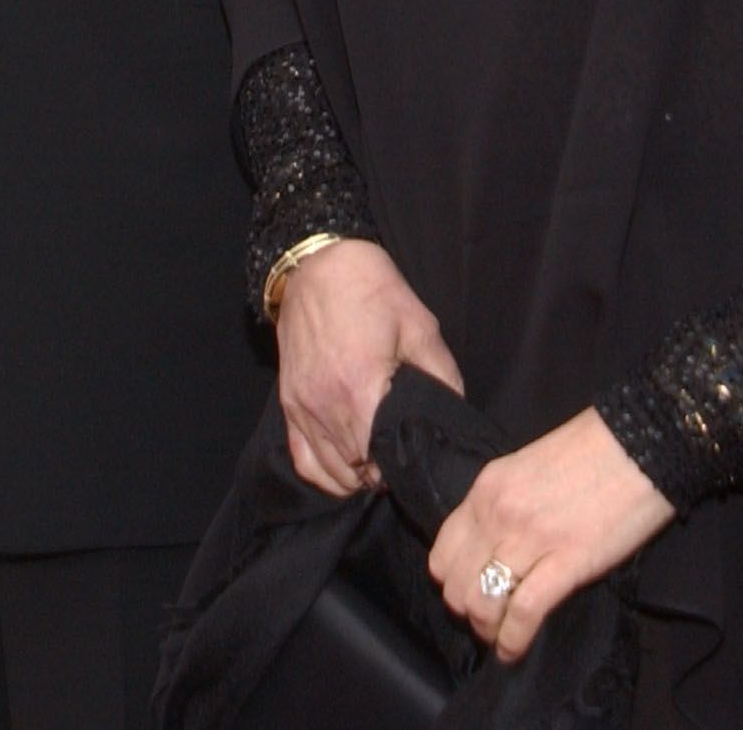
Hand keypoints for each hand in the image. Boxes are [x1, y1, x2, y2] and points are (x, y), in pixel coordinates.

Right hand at [272, 238, 459, 496]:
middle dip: (381, 473)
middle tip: (402, 461)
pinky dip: (324, 473)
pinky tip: (346, 468)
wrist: (320, 266)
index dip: (400, 467)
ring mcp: (302, 407)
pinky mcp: (289, 403)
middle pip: (356, 471)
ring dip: (356, 477)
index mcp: (361, 388)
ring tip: (378, 464)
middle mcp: (326, 405)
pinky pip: (302, 459)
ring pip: (330, 472)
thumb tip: (453, 416)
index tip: (414, 459)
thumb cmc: (373, 291)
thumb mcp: (421, 327)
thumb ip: (442, 377)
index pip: (380, 459)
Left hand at [429, 411, 674, 664]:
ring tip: (502, 637)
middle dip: (468, 610)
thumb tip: (497, 545)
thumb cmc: (592, 449)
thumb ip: (505, 504)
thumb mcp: (528, 468)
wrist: (641, 442)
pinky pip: (523, 612)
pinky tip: (515, 650)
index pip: (443, 551)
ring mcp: (531, 538)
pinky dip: (513, 640)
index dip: (453, 580)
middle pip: (456, 584)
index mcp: (487, 488)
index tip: (470, 590)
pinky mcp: (568, 561)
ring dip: (488, 629)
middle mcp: (498, 514)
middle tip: (488, 619)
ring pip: (482, 603)